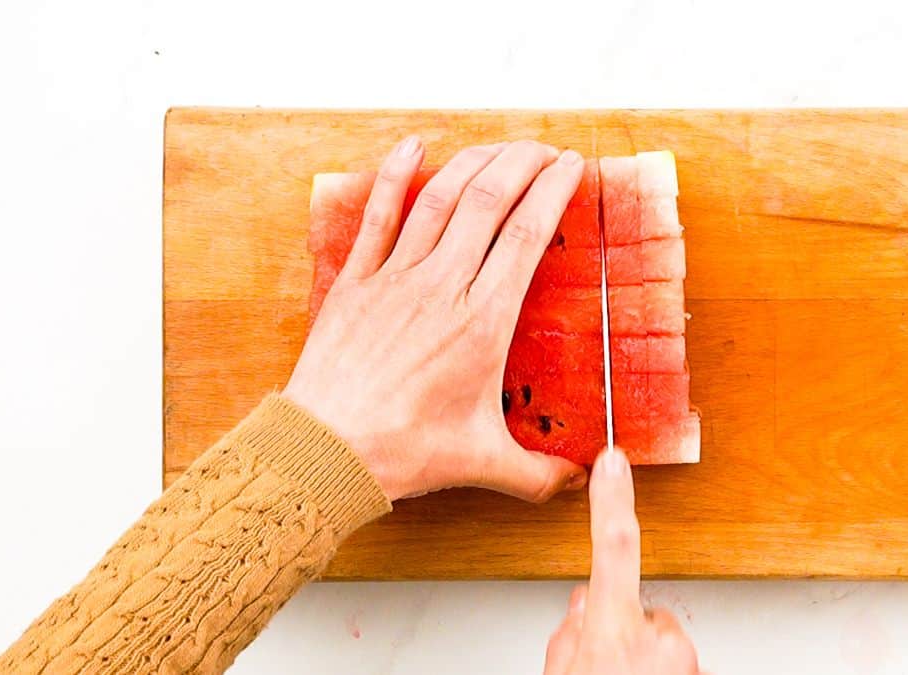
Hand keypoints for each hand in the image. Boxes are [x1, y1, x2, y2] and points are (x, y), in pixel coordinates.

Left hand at [284, 138, 588, 501]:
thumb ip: (539, 474)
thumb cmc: (404, 452)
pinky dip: (396, 175)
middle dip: (522, 163)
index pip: (528, 235)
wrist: (326, 450)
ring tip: (500, 145)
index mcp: (483, 322)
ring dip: (474, 162)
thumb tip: (580, 482)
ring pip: (440, 199)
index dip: (552, 191)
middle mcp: (442, 288)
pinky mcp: (356, 281)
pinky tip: (413, 145)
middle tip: (543, 149)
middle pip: (489, 202)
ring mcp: (395, 278)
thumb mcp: (484, 463)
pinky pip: (378, 216)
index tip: (569, 167)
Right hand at [544, 450, 702, 674]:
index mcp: (614, 633)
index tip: (613, 461)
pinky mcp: (702, 674)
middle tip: (602, 661)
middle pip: (636, 604)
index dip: (613, 498)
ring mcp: (685, 660)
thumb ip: (569, 634)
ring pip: (658, 635)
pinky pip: (676, 660)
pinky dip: (659, 670)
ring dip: (641, 652)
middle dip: (620, 622)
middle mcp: (657, 641)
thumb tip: (581, 607)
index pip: (613, 545)